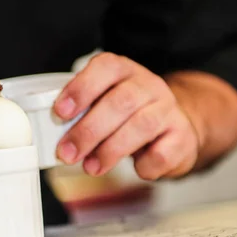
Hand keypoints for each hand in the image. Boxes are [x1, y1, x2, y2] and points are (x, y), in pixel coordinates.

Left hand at [53, 52, 200, 179]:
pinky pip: (162, 154)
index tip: (60, 112)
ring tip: (90, 167)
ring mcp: (168, 110)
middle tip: (67, 153)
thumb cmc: (126, 115)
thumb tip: (55, 135)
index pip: (105, 68)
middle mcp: (148, 85)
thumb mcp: (103, 103)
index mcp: (123, 71)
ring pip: (141, 126)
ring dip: (109, 151)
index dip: (81, 88)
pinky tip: (133, 168)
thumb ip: (82, 112)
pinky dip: (143, 166)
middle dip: (89, 131)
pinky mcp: (182, 137)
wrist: (173, 126)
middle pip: (120, 102)